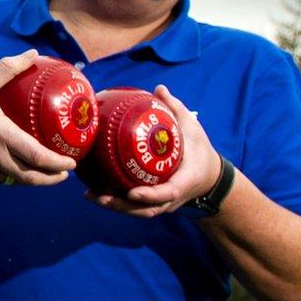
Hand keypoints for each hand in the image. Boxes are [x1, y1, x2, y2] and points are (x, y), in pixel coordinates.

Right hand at [0, 50, 75, 185]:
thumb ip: (8, 69)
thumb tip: (33, 54)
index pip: (37, 157)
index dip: (57, 164)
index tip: (70, 164)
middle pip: (30, 177)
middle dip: (50, 179)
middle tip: (62, 174)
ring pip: (11, 179)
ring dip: (28, 177)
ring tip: (39, 170)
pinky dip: (3, 171)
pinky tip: (5, 162)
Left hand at [95, 84, 222, 217]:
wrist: (210, 177)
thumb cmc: (200, 151)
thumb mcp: (193, 128)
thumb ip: (176, 109)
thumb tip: (159, 88)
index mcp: (184, 181)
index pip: (168, 193)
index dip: (151, 195)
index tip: (133, 193)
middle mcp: (172, 198)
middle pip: (146, 210)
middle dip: (122, 206)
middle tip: (98, 195)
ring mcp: (163, 204)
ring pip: (138, 212)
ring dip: (114, 207)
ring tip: (90, 195)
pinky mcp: (155, 203)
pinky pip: (135, 208)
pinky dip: (116, 203)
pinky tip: (95, 193)